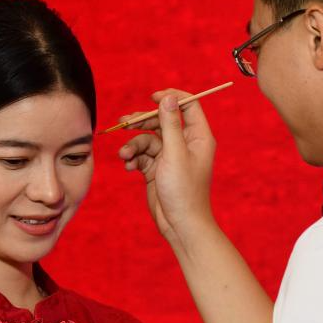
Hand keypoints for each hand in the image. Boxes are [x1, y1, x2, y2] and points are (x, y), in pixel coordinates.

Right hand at [117, 89, 216, 247]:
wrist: (180, 225)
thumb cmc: (184, 190)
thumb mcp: (174, 153)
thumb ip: (170, 124)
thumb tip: (168, 98)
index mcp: (197, 137)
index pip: (188, 106)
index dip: (171, 98)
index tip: (152, 98)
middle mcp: (185, 144)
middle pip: (161, 121)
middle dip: (142, 122)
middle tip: (125, 123)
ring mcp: (170, 156)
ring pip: (147, 139)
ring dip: (133, 145)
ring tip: (125, 156)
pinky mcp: (157, 169)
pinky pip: (142, 156)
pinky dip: (134, 159)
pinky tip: (130, 168)